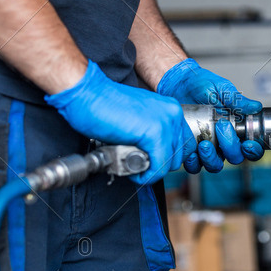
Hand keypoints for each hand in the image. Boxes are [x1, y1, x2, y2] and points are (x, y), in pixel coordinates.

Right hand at [45, 60, 195, 184]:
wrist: (87, 94)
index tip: (150, 161)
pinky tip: (132, 169)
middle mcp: (173, 113)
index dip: (166, 157)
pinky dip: (146, 175)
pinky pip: (158, 167)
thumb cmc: (105, 107)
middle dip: (158, 165)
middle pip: (178, 156)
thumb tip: (159, 155)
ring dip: (150, 170)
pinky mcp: (155, 134)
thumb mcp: (139, 118)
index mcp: (171, 109)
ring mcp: (166, 123)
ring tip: (131, 163)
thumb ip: (153, 133)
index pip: (183, 144)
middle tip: (137, 163)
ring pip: (169, 163)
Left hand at [157, 58, 263, 172]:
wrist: (177, 83)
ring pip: (215, 165)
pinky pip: (194, 166)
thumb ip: (238, 100)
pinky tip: (191, 151)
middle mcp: (223, 141)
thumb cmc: (201, 85)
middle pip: (235, 157)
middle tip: (221, 127)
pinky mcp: (190, 149)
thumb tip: (255, 107)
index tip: (248, 143)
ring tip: (204, 143)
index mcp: (236, 128)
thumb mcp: (222, 89)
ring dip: (211, 158)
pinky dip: (194, 162)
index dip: (253, 150)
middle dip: (230, 147)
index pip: (252, 147)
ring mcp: (207, 147)